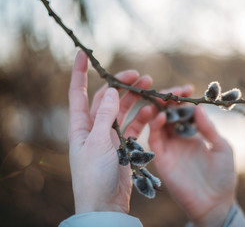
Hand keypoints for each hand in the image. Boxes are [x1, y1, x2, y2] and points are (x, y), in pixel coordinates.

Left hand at [68, 50, 152, 213]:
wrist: (105, 203)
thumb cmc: (95, 175)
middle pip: (107, 98)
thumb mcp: (98, 143)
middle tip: (140, 75)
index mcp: (81, 125)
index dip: (79, 72)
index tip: (83, 53)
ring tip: (151, 86)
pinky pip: (134, 125)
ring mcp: (110, 135)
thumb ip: (105, 116)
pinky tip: (154, 110)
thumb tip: (109, 90)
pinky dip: (143, 116)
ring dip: (136, 98)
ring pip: (123, 109)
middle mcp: (95, 127)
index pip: (77, 92)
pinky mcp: (124, 145)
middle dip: (122, 84)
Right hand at [147, 86, 236, 226]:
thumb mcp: (221, 148)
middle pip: (167, 114)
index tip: (186, 88)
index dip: (182, 100)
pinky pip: (153, 140)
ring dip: (157, 110)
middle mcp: (178, 139)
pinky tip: (161, 117)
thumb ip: (209, 129)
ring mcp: (168, 148)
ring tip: (161, 99)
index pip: (183, 112)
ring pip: (157, 124)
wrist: (215, 203)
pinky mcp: (160, 159)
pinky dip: (155, 126)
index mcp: (193, 134)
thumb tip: (198, 107)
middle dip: (167, 101)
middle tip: (170, 91)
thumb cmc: (223, 176)